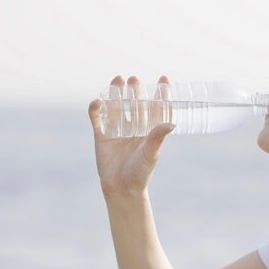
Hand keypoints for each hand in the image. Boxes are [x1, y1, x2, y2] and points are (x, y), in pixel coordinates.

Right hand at [88, 75, 174, 194]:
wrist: (121, 189)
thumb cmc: (140, 173)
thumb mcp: (151, 154)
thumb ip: (158, 137)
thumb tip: (172, 124)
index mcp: (149, 131)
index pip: (156, 109)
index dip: (160, 94)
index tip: (163, 78)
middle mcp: (134, 128)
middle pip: (135, 104)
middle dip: (135, 91)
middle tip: (134, 79)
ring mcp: (117, 131)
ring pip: (116, 107)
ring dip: (116, 94)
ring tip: (118, 80)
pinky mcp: (102, 136)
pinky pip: (97, 119)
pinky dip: (96, 109)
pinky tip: (98, 101)